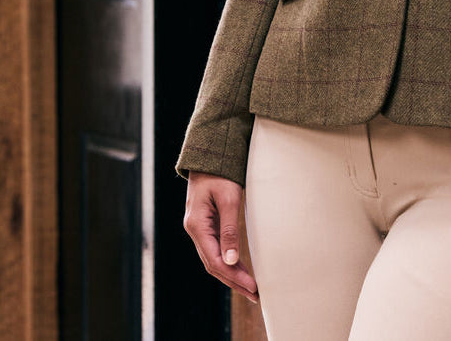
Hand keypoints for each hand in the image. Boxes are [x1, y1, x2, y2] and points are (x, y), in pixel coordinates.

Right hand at [183, 171, 258, 302]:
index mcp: (197, 225)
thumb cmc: (220, 173)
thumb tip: (232, 260)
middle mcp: (195, 230)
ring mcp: (200, 229)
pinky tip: (240, 269)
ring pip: (214, 259)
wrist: (209, 156)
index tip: (252, 286)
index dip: (234, 276)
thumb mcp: (229, 199)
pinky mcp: (207, 225)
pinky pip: (216, 249)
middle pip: (214, 264)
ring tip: (250, 288)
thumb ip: (230, 229)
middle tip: (255, 294)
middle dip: (234, 280)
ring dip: (232, 274)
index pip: (215, 260)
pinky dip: (229, 262)